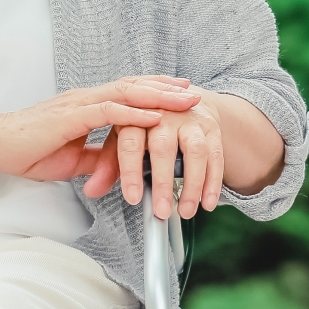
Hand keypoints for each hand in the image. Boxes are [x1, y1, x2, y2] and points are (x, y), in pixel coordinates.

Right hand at [0, 77, 199, 180]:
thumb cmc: (26, 150)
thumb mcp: (71, 158)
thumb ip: (96, 156)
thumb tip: (118, 164)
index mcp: (87, 105)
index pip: (128, 92)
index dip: (155, 90)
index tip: (179, 92)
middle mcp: (87, 98)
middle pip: (134, 86)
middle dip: (166, 88)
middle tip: (193, 91)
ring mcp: (79, 104)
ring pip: (127, 93)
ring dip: (159, 96)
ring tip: (184, 99)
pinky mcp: (70, 117)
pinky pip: (108, 112)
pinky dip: (134, 113)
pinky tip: (154, 115)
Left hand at [82, 90, 225, 219]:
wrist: (179, 97)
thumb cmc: (145, 122)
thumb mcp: (121, 136)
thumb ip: (107, 164)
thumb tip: (92, 189)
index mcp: (135, 114)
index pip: (131, 143)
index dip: (131, 172)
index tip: (133, 198)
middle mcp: (164, 113)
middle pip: (163, 147)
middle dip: (163, 182)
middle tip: (162, 211)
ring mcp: (189, 119)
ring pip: (195, 151)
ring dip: (192, 184)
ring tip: (186, 210)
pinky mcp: (210, 127)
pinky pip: (216, 155)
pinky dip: (214, 181)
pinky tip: (208, 202)